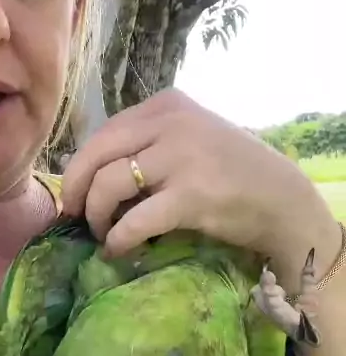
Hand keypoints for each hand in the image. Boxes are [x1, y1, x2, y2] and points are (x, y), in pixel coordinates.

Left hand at [61, 88, 334, 268]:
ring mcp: (181, 158)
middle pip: (97, 153)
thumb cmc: (233, 171)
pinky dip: (118, 240)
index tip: (75, 192)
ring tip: (103, 234)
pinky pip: (134, 221)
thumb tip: (91, 172)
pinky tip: (119, 250)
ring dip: (97, 216)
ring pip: (109, 185)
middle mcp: (171, 123)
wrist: (282, 200)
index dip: (80, 166)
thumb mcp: (190, 136)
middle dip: (76, 189)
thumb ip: (148, 142)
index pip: (105, 132)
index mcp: (167, 105)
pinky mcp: (190, 196)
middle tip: (74, 215)